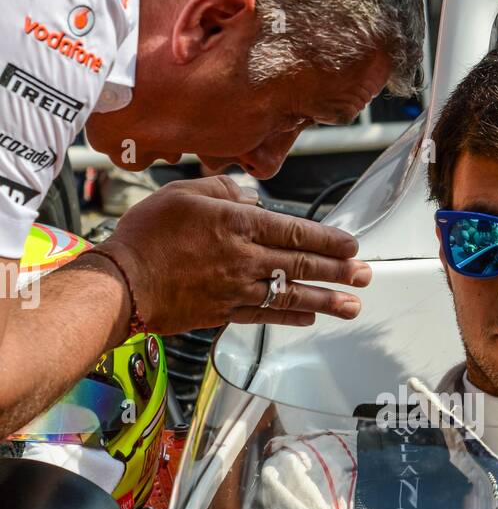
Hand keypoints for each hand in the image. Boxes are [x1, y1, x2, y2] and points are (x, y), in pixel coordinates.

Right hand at [98, 176, 370, 335]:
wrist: (122, 283)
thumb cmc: (146, 234)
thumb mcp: (183, 193)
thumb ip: (223, 191)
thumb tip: (253, 196)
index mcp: (236, 225)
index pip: (295, 232)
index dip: (328, 241)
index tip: (352, 247)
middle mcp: (243, 259)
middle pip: (301, 266)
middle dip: (338, 272)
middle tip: (365, 277)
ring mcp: (235, 290)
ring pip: (290, 295)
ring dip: (326, 301)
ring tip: (352, 306)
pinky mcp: (223, 313)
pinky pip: (264, 315)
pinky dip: (289, 316)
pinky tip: (308, 317)